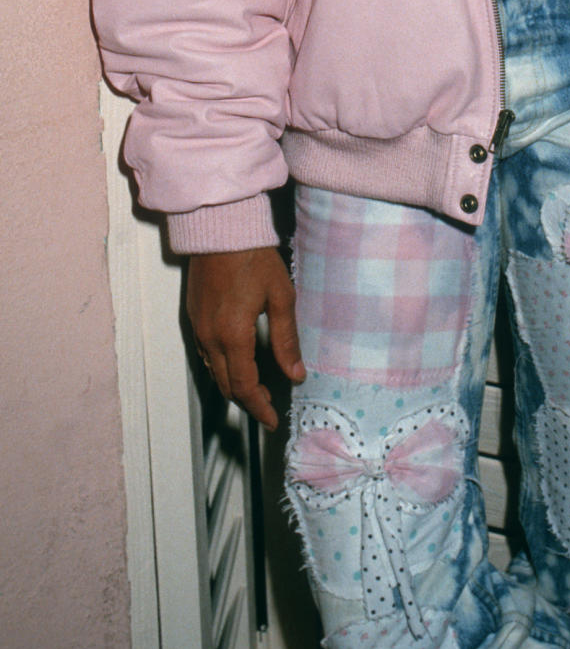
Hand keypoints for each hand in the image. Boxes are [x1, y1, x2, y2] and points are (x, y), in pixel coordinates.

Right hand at [186, 246, 305, 429]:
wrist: (220, 229)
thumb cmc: (253, 257)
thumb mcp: (280, 297)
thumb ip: (286, 339)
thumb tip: (296, 374)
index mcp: (233, 336)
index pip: (244, 386)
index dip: (259, 407)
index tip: (272, 419)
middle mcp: (210, 337)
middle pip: (226, 384)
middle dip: (247, 401)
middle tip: (267, 409)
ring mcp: (198, 327)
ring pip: (214, 371)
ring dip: (234, 385)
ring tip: (256, 390)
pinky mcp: (194, 316)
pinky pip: (207, 354)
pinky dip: (222, 368)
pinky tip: (237, 363)